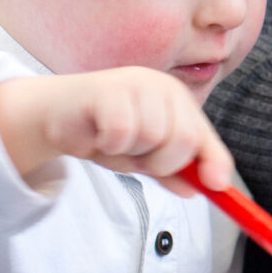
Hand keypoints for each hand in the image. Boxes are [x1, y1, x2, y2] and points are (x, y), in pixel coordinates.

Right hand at [0, 69, 235, 194]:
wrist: (56, 115)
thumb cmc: (104, 131)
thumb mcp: (143, 156)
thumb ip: (173, 171)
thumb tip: (201, 189)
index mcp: (177, 100)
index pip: (203, 135)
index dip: (213, 161)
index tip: (216, 186)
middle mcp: (162, 86)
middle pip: (185, 139)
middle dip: (162, 163)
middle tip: (136, 158)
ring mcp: (136, 83)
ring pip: (153, 137)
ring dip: (130, 153)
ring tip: (114, 142)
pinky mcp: (108, 89)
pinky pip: (122, 133)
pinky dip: (110, 145)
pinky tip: (99, 135)